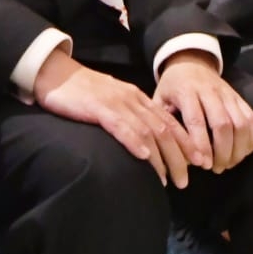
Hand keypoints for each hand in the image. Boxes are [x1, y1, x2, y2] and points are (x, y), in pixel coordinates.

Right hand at [33, 50, 194, 185]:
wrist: (54, 72)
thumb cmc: (80, 92)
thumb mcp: (111, 103)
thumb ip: (128, 117)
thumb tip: (144, 144)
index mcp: (137, 98)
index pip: (169, 122)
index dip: (186, 143)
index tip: (198, 163)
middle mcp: (132, 99)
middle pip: (164, 130)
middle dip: (179, 157)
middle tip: (186, 180)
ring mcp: (116, 102)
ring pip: (147, 130)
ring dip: (161, 157)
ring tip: (169, 179)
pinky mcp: (98, 107)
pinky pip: (121, 125)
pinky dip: (135, 141)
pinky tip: (144, 157)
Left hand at [152, 52, 252, 175]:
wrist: (190, 61)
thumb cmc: (172, 87)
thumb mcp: (159, 98)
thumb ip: (163, 122)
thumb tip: (168, 153)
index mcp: (186, 91)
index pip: (197, 120)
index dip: (201, 144)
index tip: (203, 165)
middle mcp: (210, 90)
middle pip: (223, 124)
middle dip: (222, 151)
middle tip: (215, 169)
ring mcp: (228, 93)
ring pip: (241, 123)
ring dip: (237, 149)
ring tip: (227, 163)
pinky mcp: (240, 97)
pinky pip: (252, 119)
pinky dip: (251, 139)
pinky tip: (241, 153)